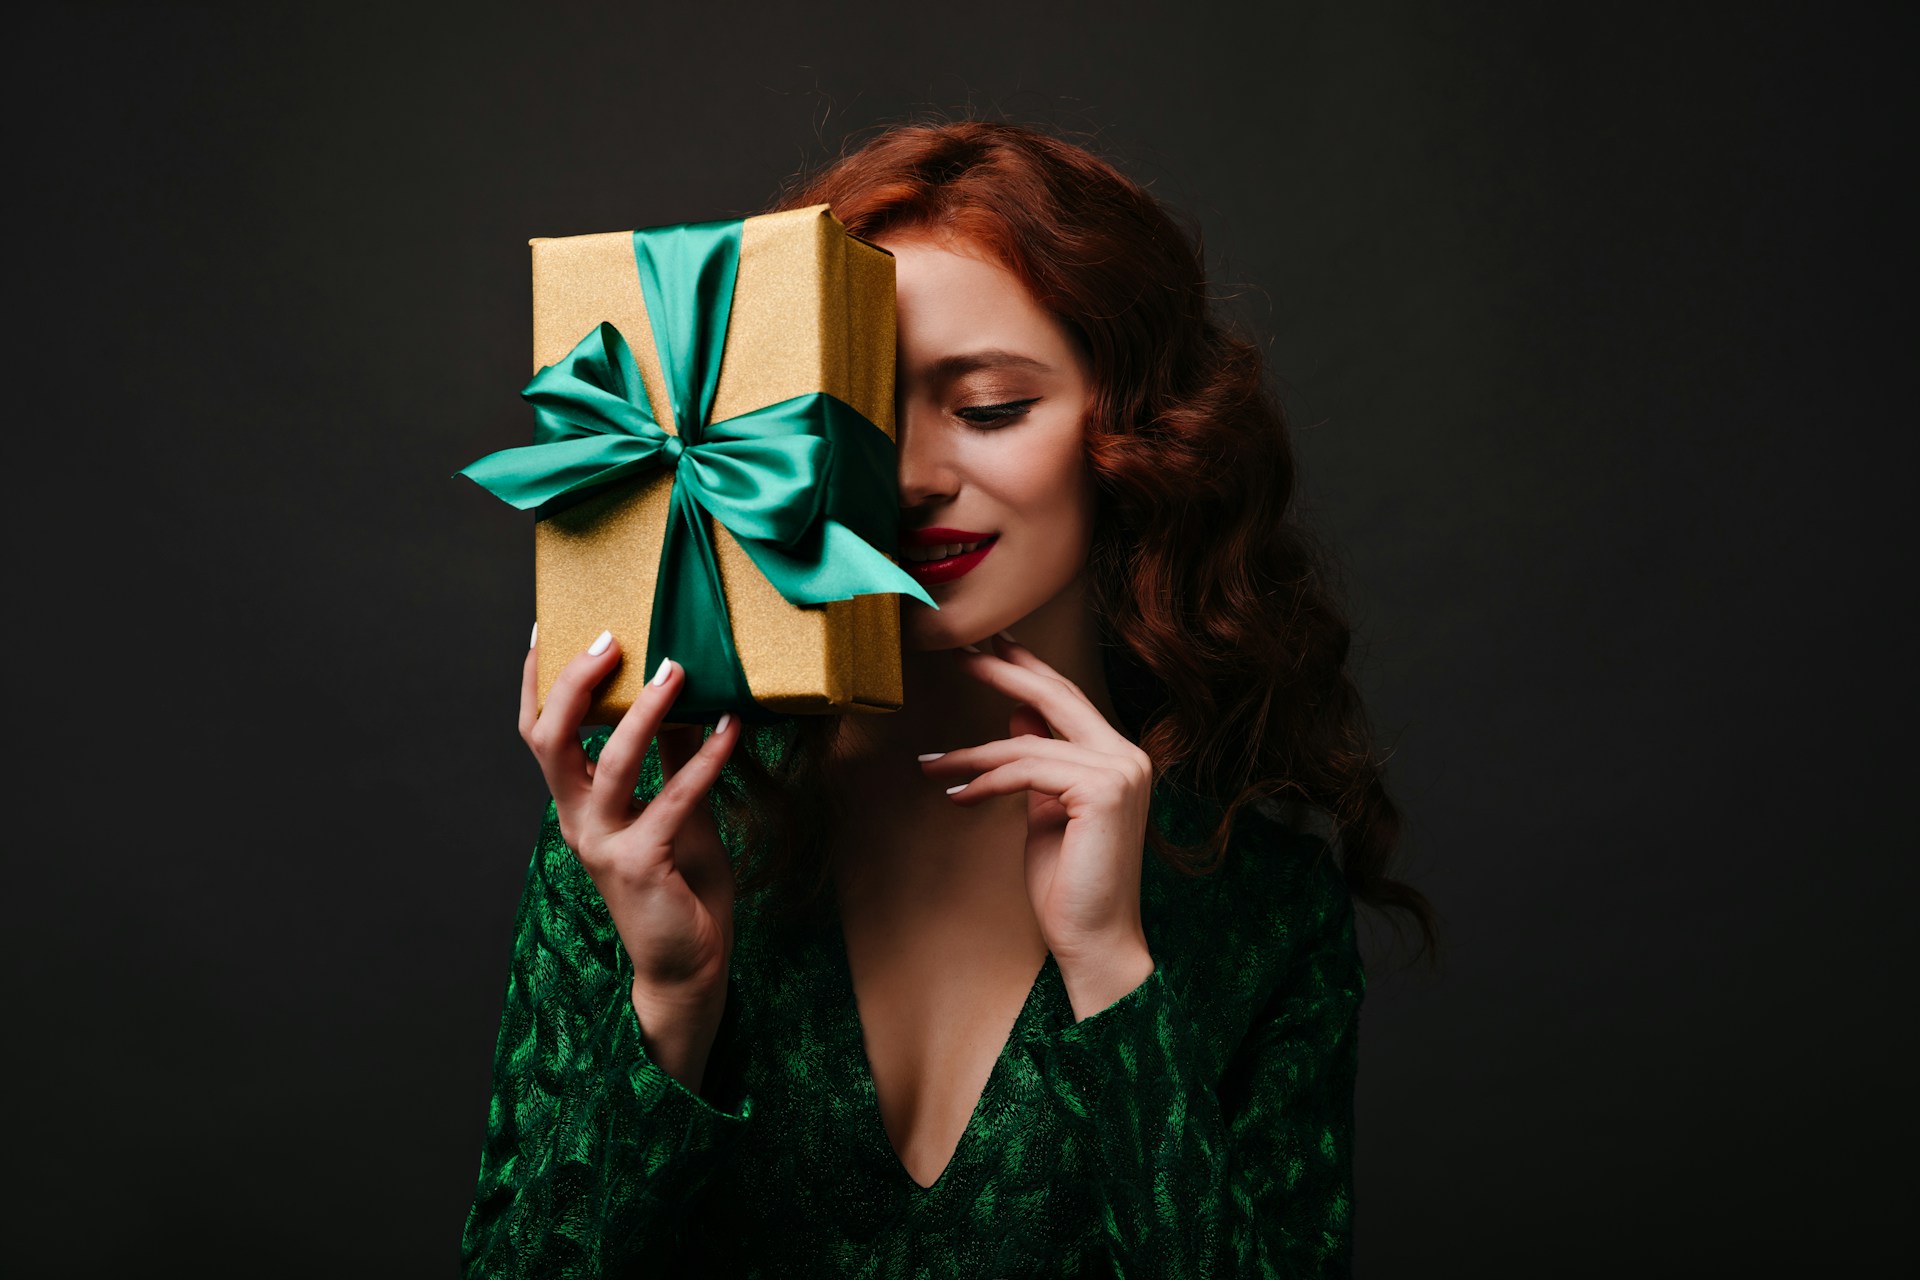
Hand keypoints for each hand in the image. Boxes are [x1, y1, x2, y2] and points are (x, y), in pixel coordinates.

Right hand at [519, 630, 741, 1001]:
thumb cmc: (679, 885)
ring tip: (677, 669)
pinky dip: (705, 758)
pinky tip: (732, 728)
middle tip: (612, 638)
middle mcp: (578, 820)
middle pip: (551, 739)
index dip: (535, 682)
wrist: (686, 965)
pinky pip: (674, 798)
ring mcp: (605, 844)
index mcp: (574, 804)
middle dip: (575, 683)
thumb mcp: (675, 808)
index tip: (547, 627)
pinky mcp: (643, 864)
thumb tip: (681, 690)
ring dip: (647, 711)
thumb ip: (671, 756)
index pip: (537, 734)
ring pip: (610, 762)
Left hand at [917, 632, 1155, 1010]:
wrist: (1095, 941)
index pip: (1067, 699)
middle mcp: (1127, 757)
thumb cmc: (1070, 886)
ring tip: (930, 763)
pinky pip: (1026, 771)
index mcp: (1119, 758)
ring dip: (971, 753)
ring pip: (1027, 743)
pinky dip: (985, 780)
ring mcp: (1120, 772)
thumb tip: (1018, 718)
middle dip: (1003, 671)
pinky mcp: (1101, 792)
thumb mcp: (1045, 811)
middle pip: (1055, 697)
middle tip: (958, 653)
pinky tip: (957, 794)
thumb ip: (1038, 764)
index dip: (1026, 669)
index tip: (989, 646)